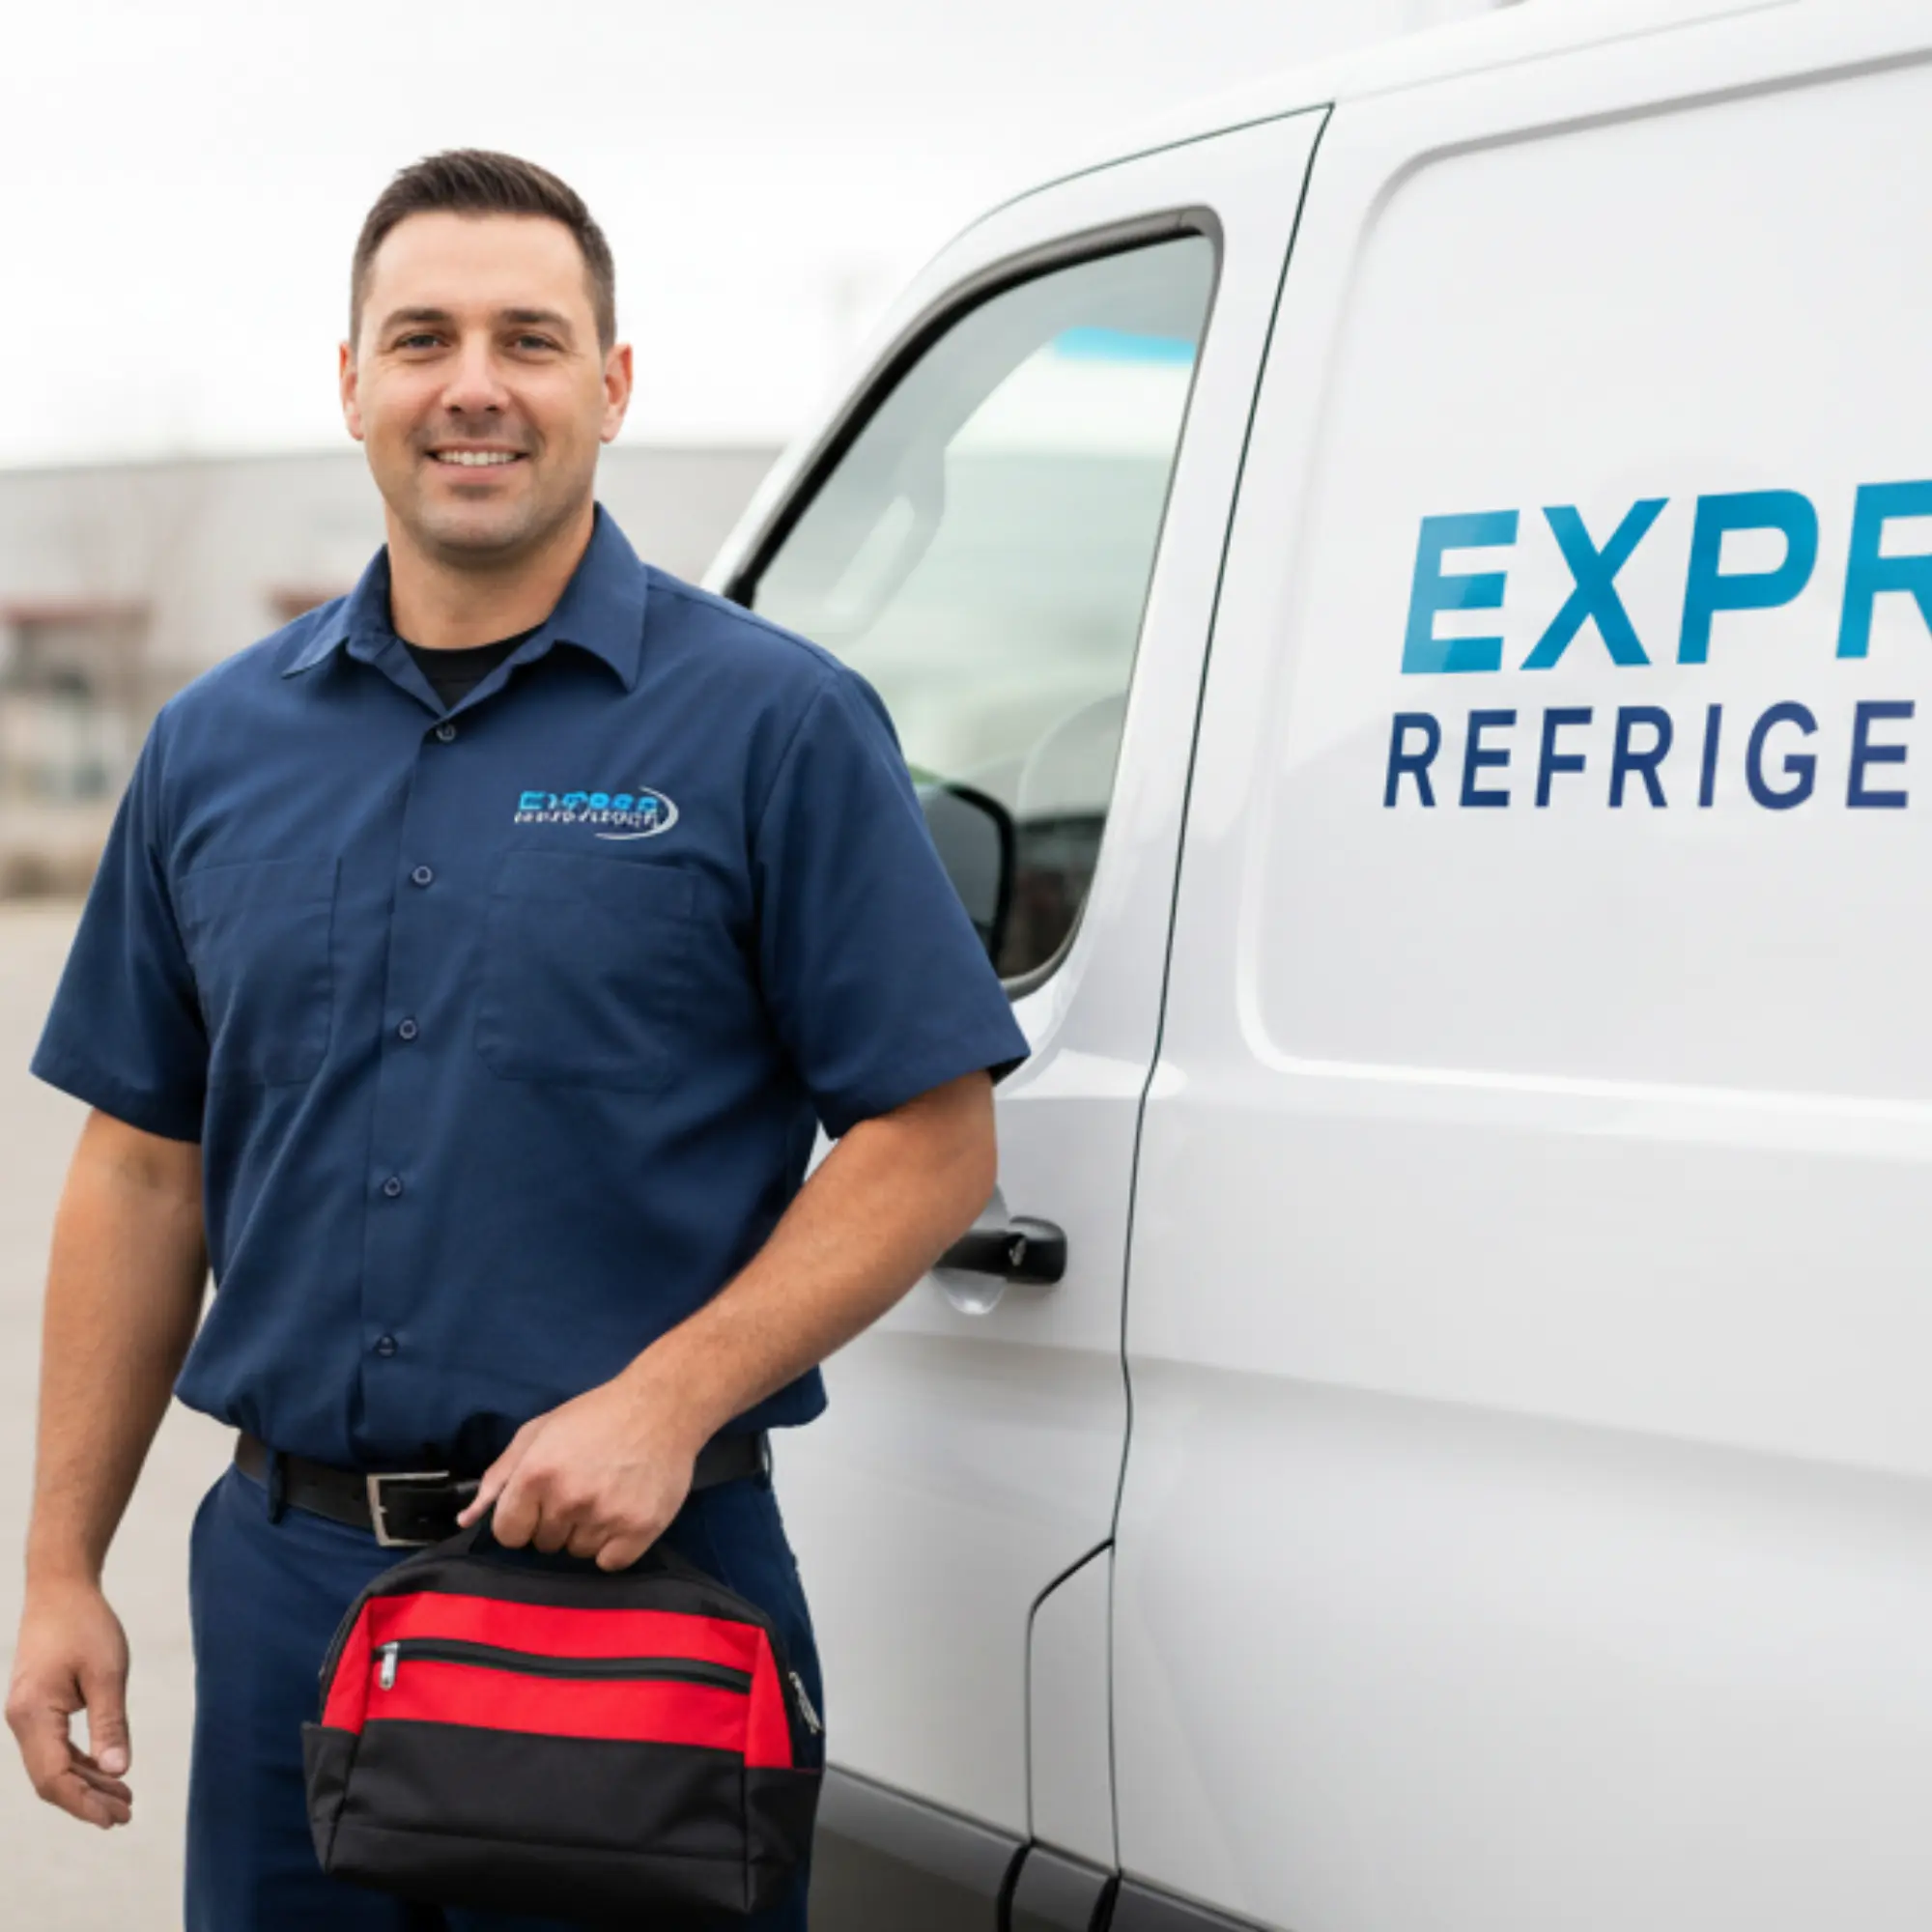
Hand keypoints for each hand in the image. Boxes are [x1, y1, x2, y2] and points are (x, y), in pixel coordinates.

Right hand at [6, 1579, 133, 1828]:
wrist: (59, 1589)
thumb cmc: (85, 1624)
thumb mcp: (108, 1672)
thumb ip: (111, 1723)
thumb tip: (119, 1771)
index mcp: (33, 1715)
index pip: (54, 1777)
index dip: (83, 1803)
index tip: (115, 1818)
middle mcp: (22, 1721)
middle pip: (51, 1778)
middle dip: (87, 1800)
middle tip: (126, 1815)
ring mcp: (27, 1716)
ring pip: (54, 1765)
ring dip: (87, 1784)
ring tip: (125, 1800)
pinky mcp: (38, 1708)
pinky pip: (56, 1748)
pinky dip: (81, 1763)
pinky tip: (108, 1772)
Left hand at [457, 1369, 703, 1571]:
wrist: (661, 1406)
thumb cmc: (594, 1416)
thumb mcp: (538, 1432)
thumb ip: (498, 1477)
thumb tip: (465, 1520)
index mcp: (536, 1475)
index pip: (508, 1534)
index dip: (522, 1519)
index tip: (541, 1503)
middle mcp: (568, 1500)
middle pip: (544, 1545)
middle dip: (556, 1522)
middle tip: (581, 1488)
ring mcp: (605, 1517)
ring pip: (577, 1553)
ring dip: (586, 1533)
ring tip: (605, 1496)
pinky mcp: (640, 1529)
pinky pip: (610, 1563)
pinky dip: (613, 1546)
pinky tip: (621, 1513)